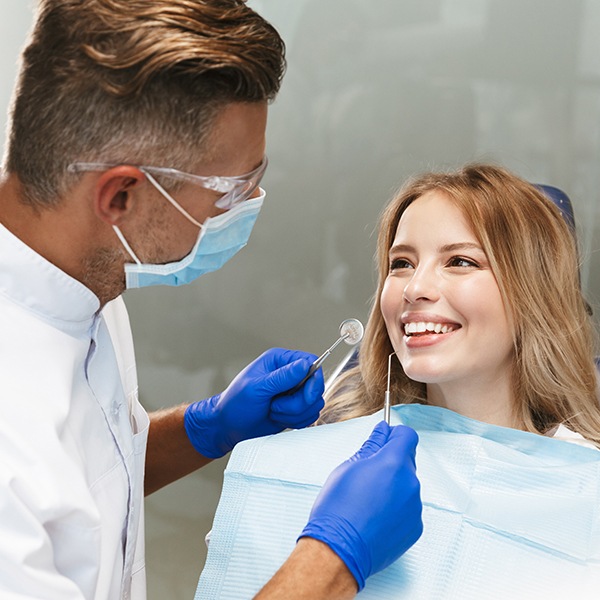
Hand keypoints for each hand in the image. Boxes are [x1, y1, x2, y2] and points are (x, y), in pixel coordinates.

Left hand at [184, 348, 324, 457]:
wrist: (228, 427)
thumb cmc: (235, 405)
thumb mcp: (257, 388)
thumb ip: (282, 377)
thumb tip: (304, 364)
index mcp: (279, 361)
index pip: (310, 362)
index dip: (313, 380)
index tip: (305, 395)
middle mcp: (288, 374)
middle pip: (315, 385)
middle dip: (298, 402)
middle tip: (277, 406)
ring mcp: (293, 392)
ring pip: (314, 402)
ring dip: (294, 413)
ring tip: (273, 411)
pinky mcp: (295, 408)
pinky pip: (310, 415)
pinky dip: (296, 421)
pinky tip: (278, 418)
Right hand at [299, 421, 421, 590]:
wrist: (339, 550)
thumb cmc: (337, 508)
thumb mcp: (348, 468)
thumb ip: (370, 447)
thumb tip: (381, 432)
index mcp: (393, 463)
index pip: (407, 436)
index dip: (394, 435)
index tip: (383, 439)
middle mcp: (410, 483)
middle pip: (406, 461)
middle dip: (390, 462)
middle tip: (366, 474)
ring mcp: (415, 508)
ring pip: (407, 486)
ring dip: (393, 486)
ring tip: (367, 501)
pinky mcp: (415, 528)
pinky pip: (408, 508)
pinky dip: (395, 508)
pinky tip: (374, 517)